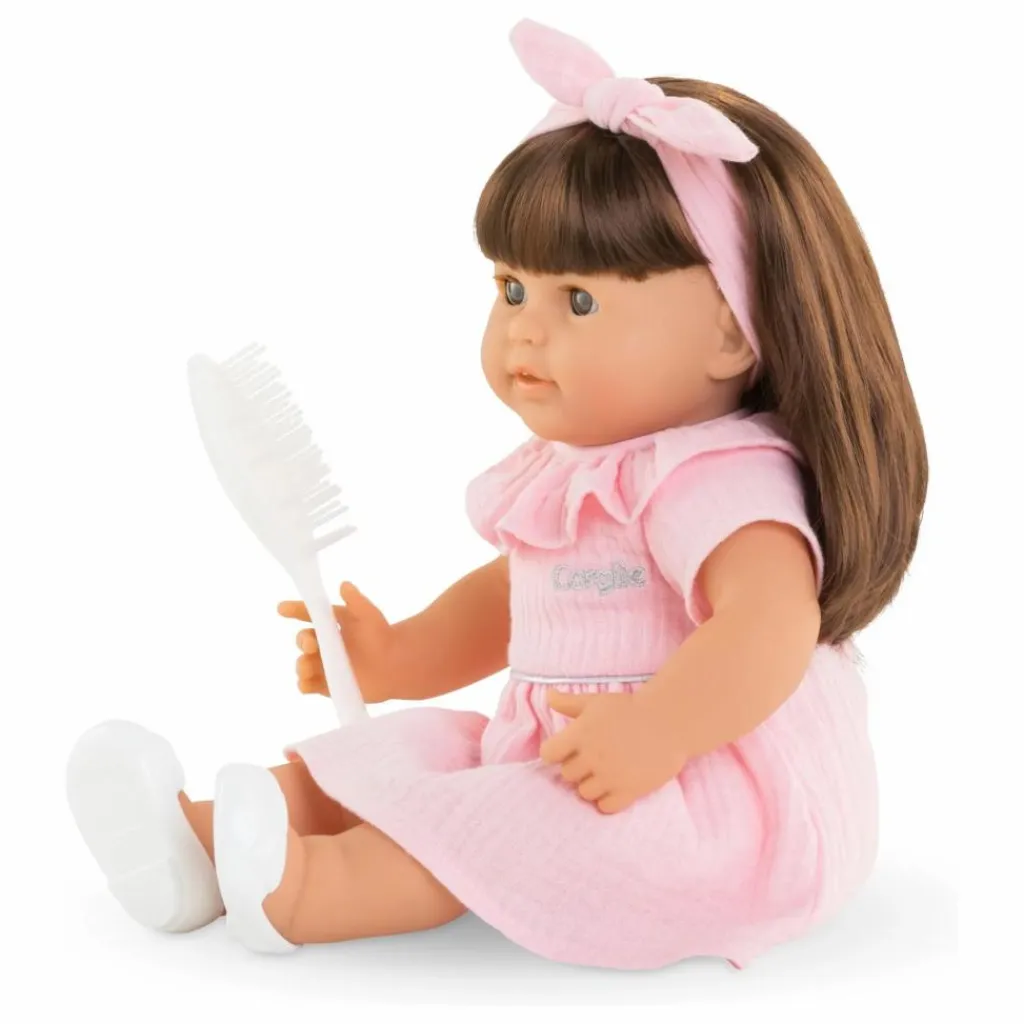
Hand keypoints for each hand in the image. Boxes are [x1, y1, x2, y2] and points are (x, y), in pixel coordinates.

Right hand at [278, 582, 397, 703]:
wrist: (397, 665)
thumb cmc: (383, 636)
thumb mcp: (370, 615)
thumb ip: (356, 601)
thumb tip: (344, 584)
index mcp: (333, 625)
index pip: (310, 615)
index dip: (295, 610)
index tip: (282, 608)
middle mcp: (325, 644)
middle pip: (304, 640)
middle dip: (302, 640)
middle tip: (312, 645)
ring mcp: (325, 665)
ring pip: (303, 663)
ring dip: (301, 664)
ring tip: (307, 666)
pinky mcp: (328, 685)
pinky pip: (309, 685)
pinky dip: (304, 684)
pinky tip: (305, 683)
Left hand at [540, 690, 688, 813]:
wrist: (669, 722)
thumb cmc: (630, 709)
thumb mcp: (596, 701)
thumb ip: (569, 702)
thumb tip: (549, 696)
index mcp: (580, 734)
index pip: (548, 754)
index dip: (555, 751)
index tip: (566, 748)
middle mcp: (591, 757)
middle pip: (567, 774)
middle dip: (576, 766)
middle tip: (592, 757)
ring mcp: (610, 777)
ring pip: (584, 792)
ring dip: (591, 784)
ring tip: (604, 771)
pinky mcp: (628, 791)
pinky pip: (605, 807)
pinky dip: (607, 799)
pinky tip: (615, 785)